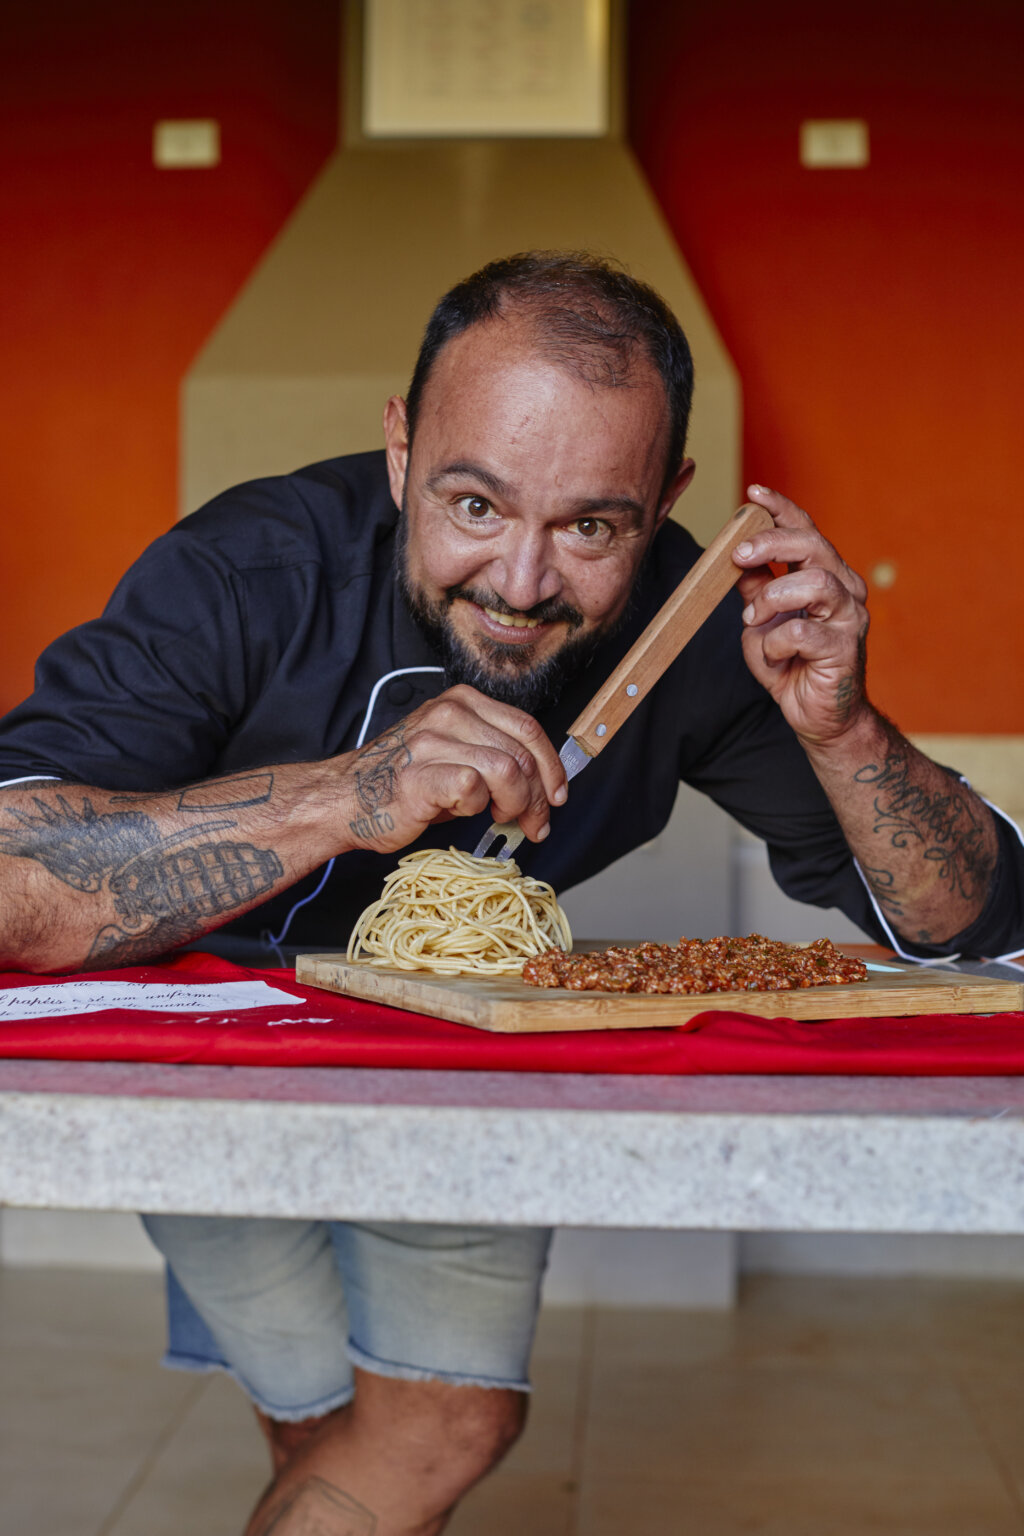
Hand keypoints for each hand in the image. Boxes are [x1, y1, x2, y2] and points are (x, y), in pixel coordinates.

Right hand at [339, 685, 567, 852]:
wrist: (348, 799)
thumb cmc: (403, 782)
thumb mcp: (455, 754)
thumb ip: (496, 756)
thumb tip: (542, 784)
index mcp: (462, 702)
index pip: (527, 728)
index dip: (551, 766)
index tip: (557, 793)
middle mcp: (449, 714)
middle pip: (522, 753)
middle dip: (539, 796)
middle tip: (535, 822)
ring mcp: (433, 741)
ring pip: (507, 770)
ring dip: (516, 804)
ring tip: (503, 818)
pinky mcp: (421, 774)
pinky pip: (474, 787)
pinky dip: (479, 807)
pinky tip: (466, 812)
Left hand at [732, 484, 870, 746]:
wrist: (818, 716)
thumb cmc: (792, 665)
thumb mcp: (762, 621)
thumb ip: (755, 588)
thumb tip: (737, 553)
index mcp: (826, 575)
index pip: (807, 530)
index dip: (782, 509)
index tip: (753, 493)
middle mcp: (844, 590)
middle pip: (815, 546)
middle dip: (772, 543)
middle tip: (739, 555)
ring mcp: (849, 618)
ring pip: (816, 582)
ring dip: (774, 597)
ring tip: (753, 620)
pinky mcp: (844, 649)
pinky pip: (803, 632)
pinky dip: (777, 642)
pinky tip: (774, 655)